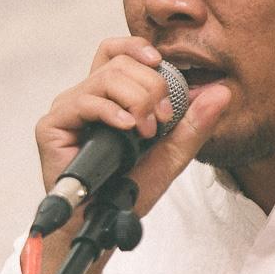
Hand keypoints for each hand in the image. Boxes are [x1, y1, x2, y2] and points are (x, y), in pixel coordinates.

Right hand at [31, 37, 230, 273]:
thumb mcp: (171, 154)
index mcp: (109, 97)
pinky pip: (85, 101)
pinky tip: (127, 128)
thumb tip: (222, 92)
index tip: (161, 65)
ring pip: (106, 78)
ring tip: (145, 131)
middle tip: (161, 120)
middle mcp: (85, 97)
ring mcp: (67, 109)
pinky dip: (112, 112)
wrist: (100, 224)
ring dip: (136, 100)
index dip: (139, 49)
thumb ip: (194, 125)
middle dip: (150, 87)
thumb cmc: (127, 191)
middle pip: (119, 62)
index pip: (118, 52)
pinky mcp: (52, 126)